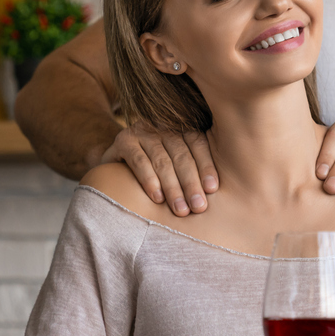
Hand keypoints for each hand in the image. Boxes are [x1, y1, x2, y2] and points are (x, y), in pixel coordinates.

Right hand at [99, 122, 217, 215]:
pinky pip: (139, 161)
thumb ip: (195, 170)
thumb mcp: (177, 167)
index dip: (206, 166)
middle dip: (191, 183)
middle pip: (181, 155)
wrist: (117, 166)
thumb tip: (218, 192)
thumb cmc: (156, 172)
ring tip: (180, 209)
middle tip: (198, 207)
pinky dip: (149, 180)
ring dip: (173, 187)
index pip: (198, 144)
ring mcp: (142, 131)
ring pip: (162, 160)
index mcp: (182, 128)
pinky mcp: (123, 140)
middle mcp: (163, 125)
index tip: (213, 189)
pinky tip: (157, 198)